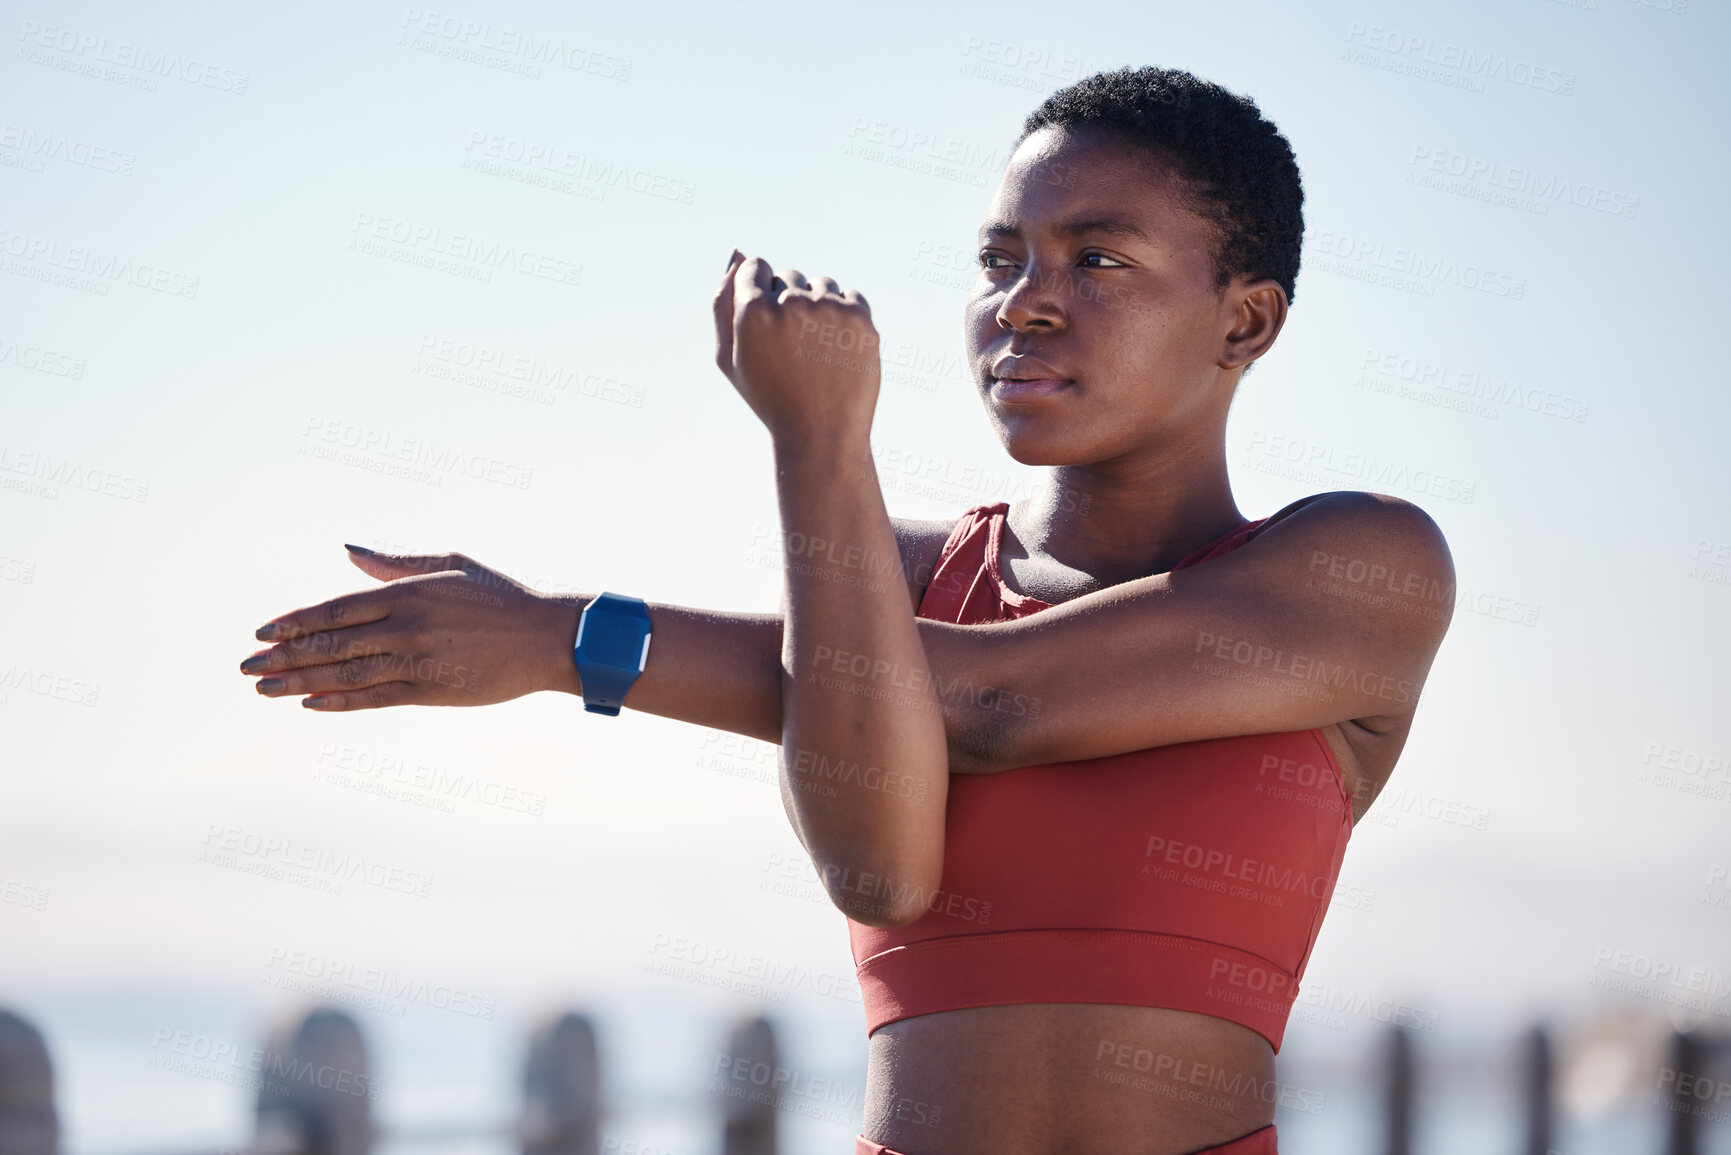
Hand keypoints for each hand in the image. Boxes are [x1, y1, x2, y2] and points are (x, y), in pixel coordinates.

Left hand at [239, 547, 580, 710]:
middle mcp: (406, 626)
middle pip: (331, 644)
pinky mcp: (433, 690)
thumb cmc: (500, 597)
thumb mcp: (449, 565)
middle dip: (284, 657)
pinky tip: (312, 705)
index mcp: (407, 593)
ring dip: (301, 682)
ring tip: (266, 690)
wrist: (547, 637)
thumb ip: (395, 562)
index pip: (335, 609)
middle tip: (247, 668)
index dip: (294, 622)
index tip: (262, 633)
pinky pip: (377, 698)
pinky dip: (342, 702)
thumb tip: (348, 550)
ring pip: (347, 674)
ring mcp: (418, 660)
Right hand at [713, 249, 880, 444]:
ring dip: (817, 307)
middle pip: (788, 276)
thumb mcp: (729, 358)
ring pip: (820, 284)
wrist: (821, 434)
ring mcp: (829, 309)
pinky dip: (843, 317)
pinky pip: (848, 296)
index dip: (759, 293)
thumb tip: (737, 255)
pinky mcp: (860, 318)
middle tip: (792, 347)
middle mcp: (791, 304)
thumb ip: (722, 304)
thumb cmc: (769, 398)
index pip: (755, 267)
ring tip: (815, 350)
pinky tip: (835, 349)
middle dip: (787, 301)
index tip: (767, 323)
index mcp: (753, 312)